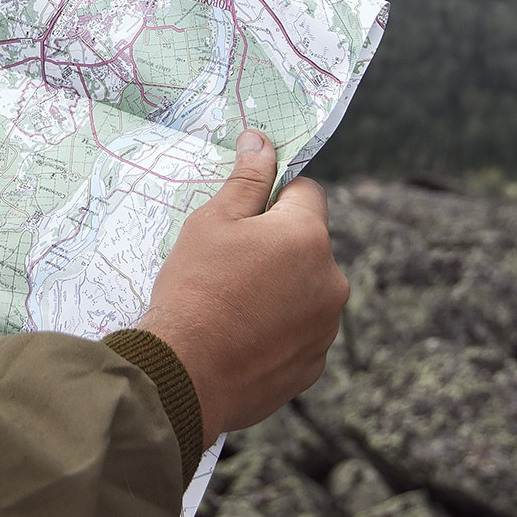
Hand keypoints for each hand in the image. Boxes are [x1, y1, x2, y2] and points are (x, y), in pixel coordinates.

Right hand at [133, 130, 347, 447]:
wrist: (184, 376)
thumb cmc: (194, 288)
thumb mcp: (212, 222)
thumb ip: (247, 179)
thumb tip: (261, 141)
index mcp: (309, 236)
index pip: (306, 192)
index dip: (273, 196)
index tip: (242, 215)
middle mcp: (332, 281)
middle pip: (308, 244)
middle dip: (277, 245)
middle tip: (229, 263)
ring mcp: (326, 327)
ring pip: (306, 289)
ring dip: (281, 288)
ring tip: (231, 305)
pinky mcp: (313, 365)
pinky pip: (300, 331)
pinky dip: (278, 329)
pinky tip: (240, 337)